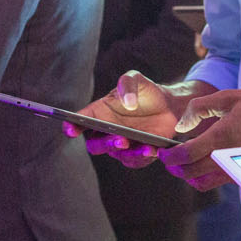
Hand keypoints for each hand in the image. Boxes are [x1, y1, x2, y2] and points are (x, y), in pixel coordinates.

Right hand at [63, 73, 209, 167]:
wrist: (169, 105)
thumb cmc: (146, 91)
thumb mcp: (136, 79)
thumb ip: (127, 83)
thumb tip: (127, 103)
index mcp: (99, 112)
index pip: (79, 121)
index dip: (71, 126)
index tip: (71, 129)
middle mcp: (106, 132)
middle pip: (95, 145)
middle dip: (104, 144)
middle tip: (120, 139)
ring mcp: (121, 144)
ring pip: (117, 155)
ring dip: (127, 153)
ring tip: (142, 146)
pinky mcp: (137, 153)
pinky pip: (136, 160)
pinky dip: (142, 157)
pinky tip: (152, 149)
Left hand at [158, 87, 240, 190]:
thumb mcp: (231, 97)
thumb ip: (201, 108)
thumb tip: (182, 125)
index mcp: (222, 137)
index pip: (186, 156)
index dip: (170, 157)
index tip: (164, 153)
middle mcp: (228, 159)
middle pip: (191, 174)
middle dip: (177, 169)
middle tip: (171, 159)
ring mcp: (238, 170)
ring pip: (204, 183)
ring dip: (191, 175)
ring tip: (188, 161)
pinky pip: (220, 182)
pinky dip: (208, 175)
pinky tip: (209, 159)